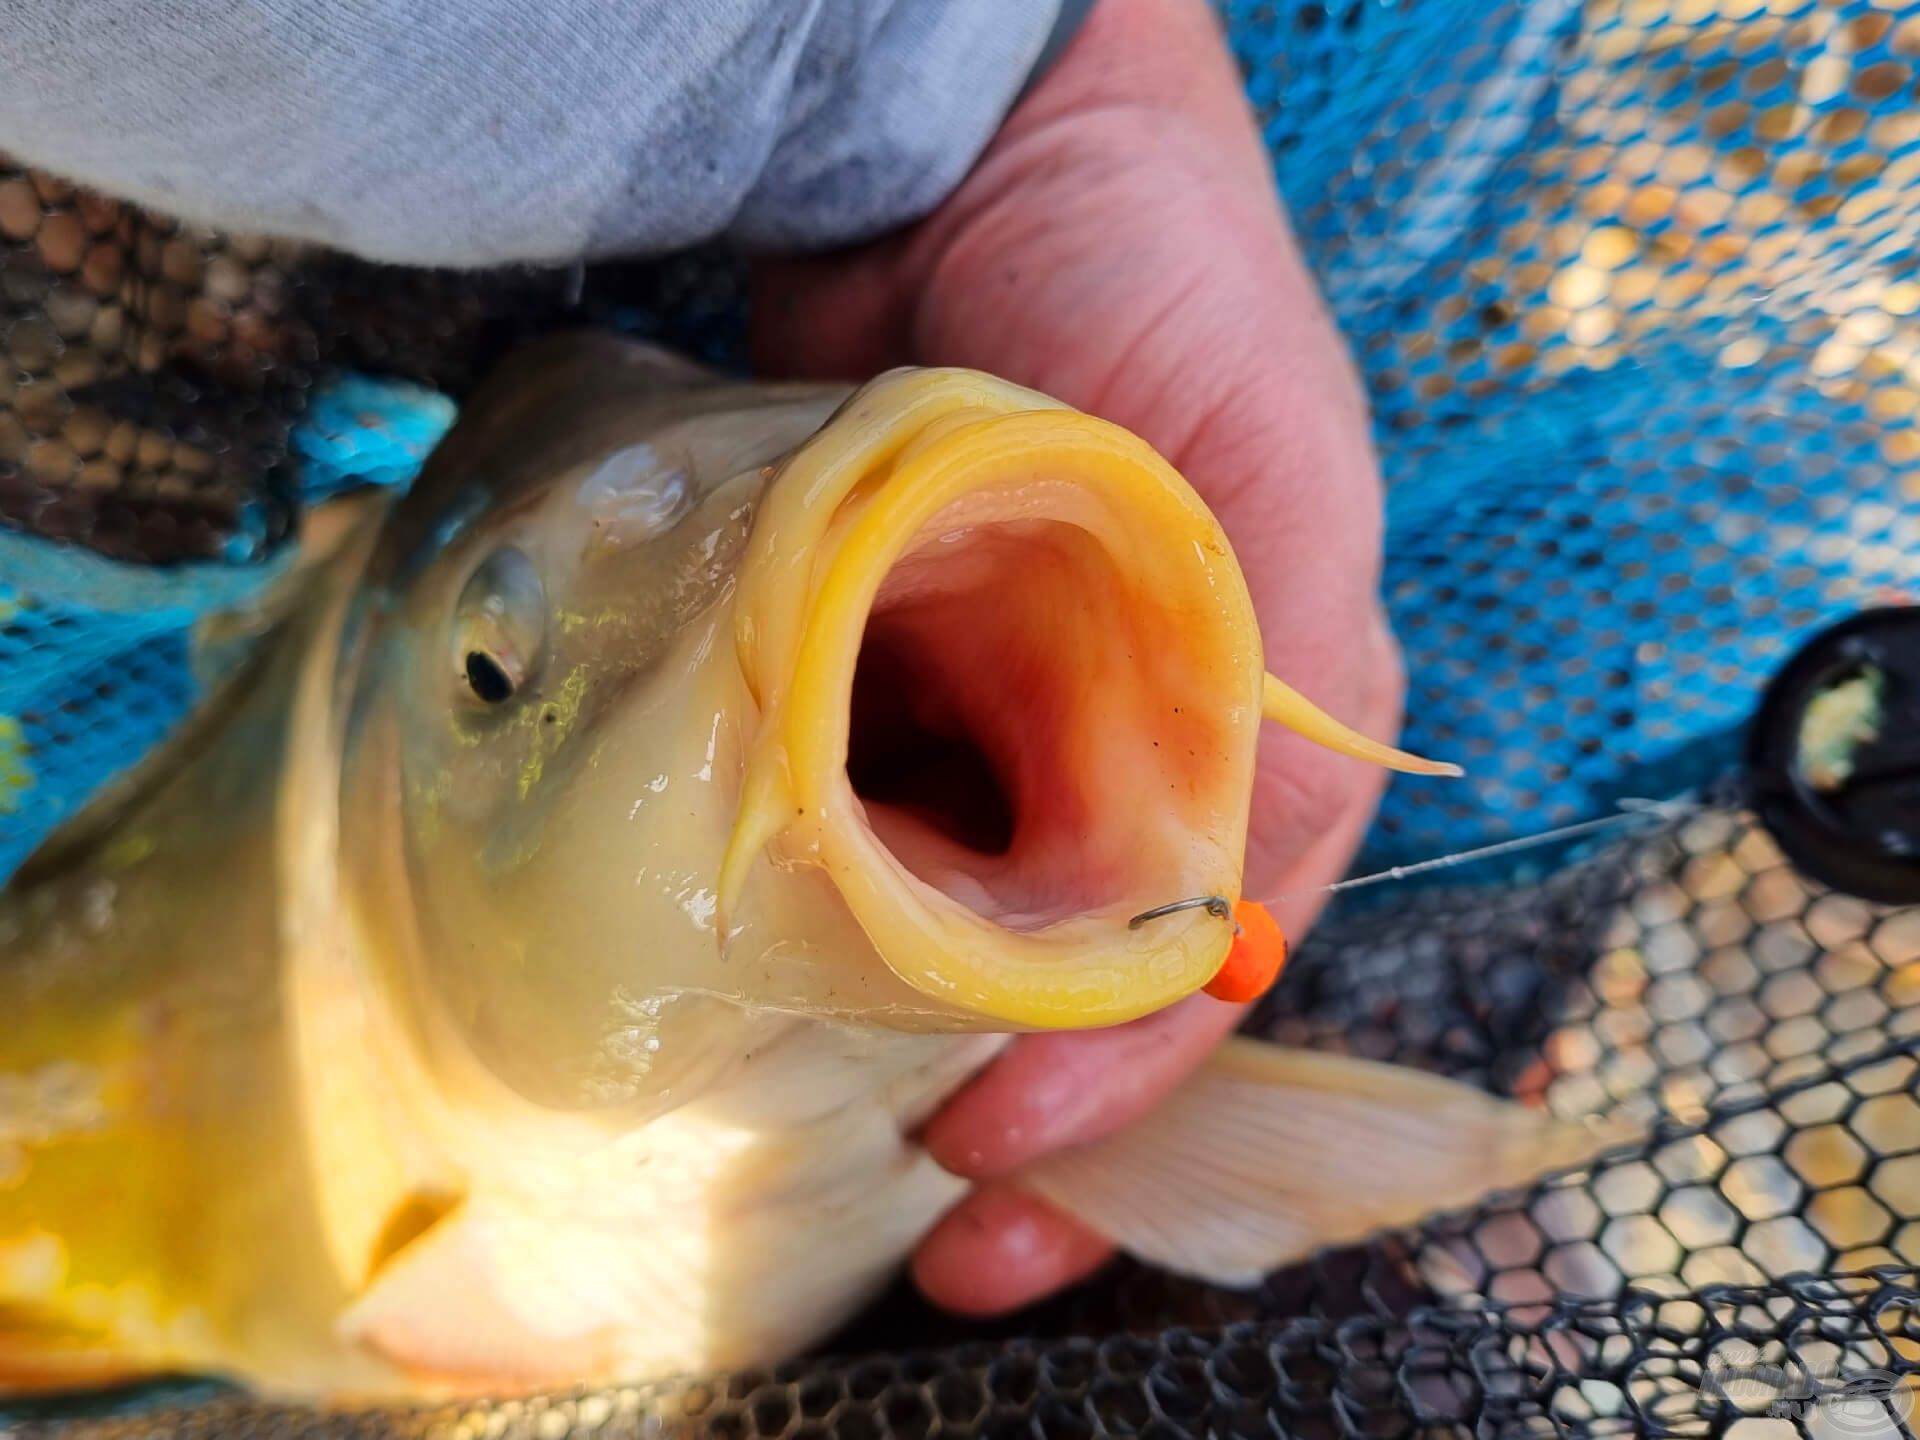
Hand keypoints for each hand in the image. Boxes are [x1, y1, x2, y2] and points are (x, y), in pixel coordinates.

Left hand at [752, 0, 1402, 1313]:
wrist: (971, 128)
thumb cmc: (1159, 283)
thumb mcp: (1268, 509)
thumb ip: (1264, 729)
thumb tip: (1196, 947)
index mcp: (1252, 723)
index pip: (1206, 959)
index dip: (1118, 1094)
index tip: (997, 1173)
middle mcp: (1122, 730)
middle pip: (1076, 969)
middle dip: (1015, 1102)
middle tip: (933, 1224)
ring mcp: (989, 694)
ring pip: (952, 911)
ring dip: (899, 1015)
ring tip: (824, 1110)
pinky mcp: (871, 650)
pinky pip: (849, 808)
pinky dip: (822, 886)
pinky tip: (768, 947)